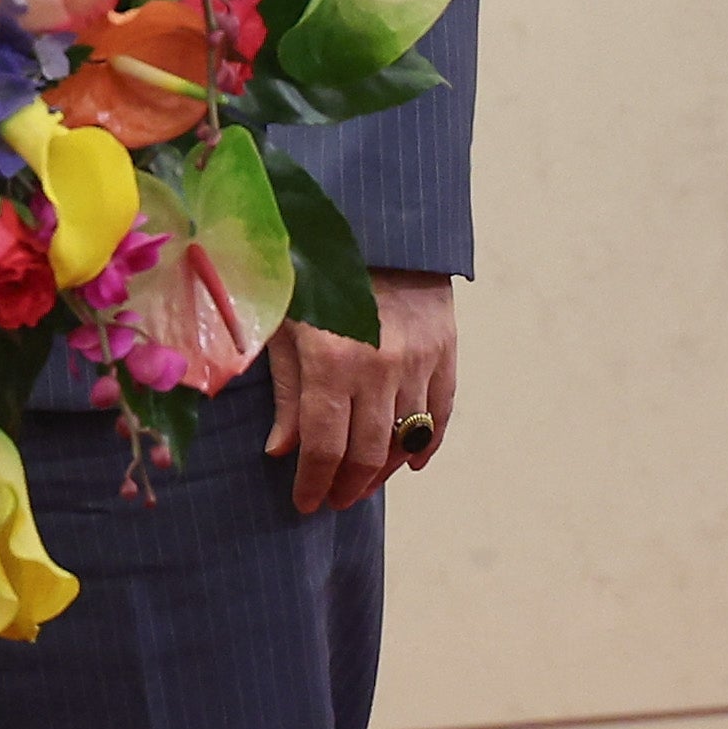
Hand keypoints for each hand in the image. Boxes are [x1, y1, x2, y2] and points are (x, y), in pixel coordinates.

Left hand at [264, 269, 454, 514]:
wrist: (373, 223)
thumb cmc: (308, 270)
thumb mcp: (282, 322)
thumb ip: (285, 389)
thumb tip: (281, 451)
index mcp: (329, 361)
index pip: (323, 446)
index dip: (314, 483)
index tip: (305, 505)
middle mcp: (378, 369)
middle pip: (368, 454)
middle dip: (347, 486)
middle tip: (332, 500)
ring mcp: (418, 363)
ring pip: (405, 441)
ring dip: (383, 472)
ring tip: (361, 486)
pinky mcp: (445, 353)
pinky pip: (440, 415)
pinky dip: (425, 446)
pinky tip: (411, 464)